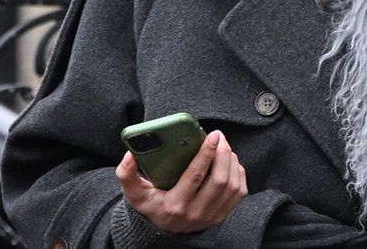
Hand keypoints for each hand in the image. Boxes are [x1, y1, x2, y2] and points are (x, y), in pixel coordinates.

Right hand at [116, 130, 247, 232]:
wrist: (163, 231)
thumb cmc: (151, 205)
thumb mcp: (135, 193)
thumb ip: (127, 175)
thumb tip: (130, 155)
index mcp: (174, 205)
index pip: (195, 176)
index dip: (206, 154)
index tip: (213, 135)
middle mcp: (195, 213)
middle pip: (219, 180)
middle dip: (224, 154)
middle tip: (219, 137)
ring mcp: (211, 216)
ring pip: (232, 185)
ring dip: (232, 161)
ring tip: (224, 147)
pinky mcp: (222, 215)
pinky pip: (239, 192)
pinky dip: (238, 172)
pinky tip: (230, 162)